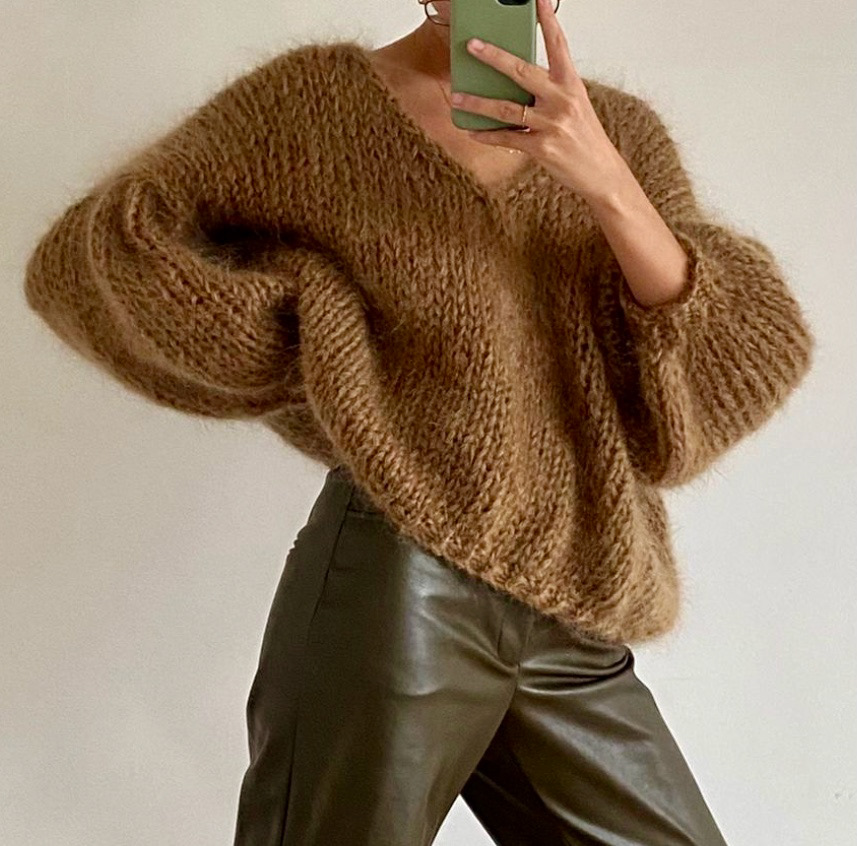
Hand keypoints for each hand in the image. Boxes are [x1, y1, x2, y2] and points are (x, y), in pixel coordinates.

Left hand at [453, 0, 627, 202]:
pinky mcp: (541, 148)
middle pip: (521, 71)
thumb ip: (549, 90)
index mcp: (571, 83)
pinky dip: (487, 135)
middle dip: (493, 57)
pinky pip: (507, 138)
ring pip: (506, 107)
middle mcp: (562, 99)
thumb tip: (514, 81)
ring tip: (459, 96)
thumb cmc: (584, 137)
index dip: (547, 20)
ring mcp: (551, 124)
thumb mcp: (573, 105)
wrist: (601, 172)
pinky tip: (472, 130)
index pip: (558, 44)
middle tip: (472, 46)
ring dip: (478, 102)